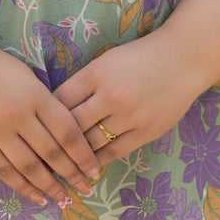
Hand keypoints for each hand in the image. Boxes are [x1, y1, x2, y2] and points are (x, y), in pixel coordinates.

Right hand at [0, 40, 98, 206]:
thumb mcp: (26, 74)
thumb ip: (43, 101)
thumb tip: (59, 130)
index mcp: (35, 95)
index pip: (67, 131)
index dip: (83, 154)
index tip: (94, 169)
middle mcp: (19, 116)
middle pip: (52, 153)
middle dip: (72, 174)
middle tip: (86, 188)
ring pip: (29, 167)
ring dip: (50, 186)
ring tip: (64, 198)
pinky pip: (3, 170)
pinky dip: (22, 186)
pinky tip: (36, 195)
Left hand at [54, 29, 199, 165]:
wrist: (182, 59)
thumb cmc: (140, 55)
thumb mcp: (107, 59)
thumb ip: (85, 80)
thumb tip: (58, 103)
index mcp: (96, 73)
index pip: (60, 99)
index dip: (46, 113)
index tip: (37, 123)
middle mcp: (110, 96)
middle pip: (71, 125)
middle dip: (54, 138)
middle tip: (42, 149)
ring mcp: (128, 116)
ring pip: (90, 143)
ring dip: (74, 154)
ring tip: (60, 162)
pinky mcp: (144, 132)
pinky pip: (113, 152)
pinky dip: (97, 160)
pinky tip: (86, 165)